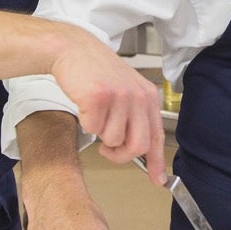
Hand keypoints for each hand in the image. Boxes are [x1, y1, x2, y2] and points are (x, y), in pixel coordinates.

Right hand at [48, 28, 165, 184]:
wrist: (73, 50)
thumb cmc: (96, 73)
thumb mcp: (126, 91)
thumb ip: (136, 118)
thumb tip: (143, 151)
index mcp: (147, 96)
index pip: (156, 136)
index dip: (157, 161)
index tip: (157, 179)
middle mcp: (137, 96)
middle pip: (138, 145)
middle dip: (121, 155)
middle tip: (108, 150)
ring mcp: (119, 96)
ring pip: (112, 140)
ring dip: (100, 133)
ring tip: (96, 113)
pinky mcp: (99, 97)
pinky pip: (93, 129)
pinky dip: (86, 123)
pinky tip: (86, 105)